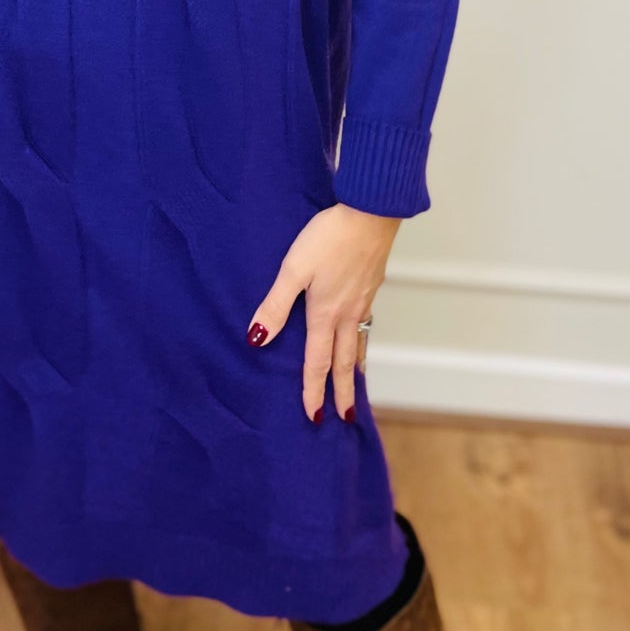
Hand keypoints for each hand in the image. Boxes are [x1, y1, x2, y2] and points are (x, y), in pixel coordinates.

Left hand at [245, 202, 402, 422]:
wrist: (370, 212)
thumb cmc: (329, 237)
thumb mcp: (294, 268)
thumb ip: (276, 304)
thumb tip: (257, 339)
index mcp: (325, 313)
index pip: (317, 361)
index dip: (313, 390)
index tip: (314, 417)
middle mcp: (347, 313)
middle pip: (345, 361)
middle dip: (343, 392)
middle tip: (346, 418)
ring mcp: (363, 300)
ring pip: (359, 343)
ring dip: (356, 369)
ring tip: (357, 384)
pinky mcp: (372, 284)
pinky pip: (366, 323)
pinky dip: (363, 340)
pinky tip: (360, 332)